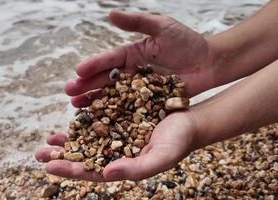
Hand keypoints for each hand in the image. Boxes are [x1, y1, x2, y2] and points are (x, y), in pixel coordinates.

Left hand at [35, 112, 196, 180]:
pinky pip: (98, 118)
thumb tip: (105, 174)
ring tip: (49, 136)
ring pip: (88, 138)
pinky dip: (84, 117)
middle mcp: (117, 152)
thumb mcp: (161, 157)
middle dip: (62, 156)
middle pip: (85, 157)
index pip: (93, 173)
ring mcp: (118, 134)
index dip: (71, 170)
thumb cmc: (179, 142)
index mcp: (123, 166)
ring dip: (69, 139)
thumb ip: (135, 169)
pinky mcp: (121, 116)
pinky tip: (72, 114)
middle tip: (39, 152)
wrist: (191, 120)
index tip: (49, 165)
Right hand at [66, 10, 218, 107]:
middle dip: (86, 85)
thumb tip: (110, 15)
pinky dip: (114, 114)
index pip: (109, 60)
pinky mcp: (148, 103)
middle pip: (105, 79)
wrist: (208, 62)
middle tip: (69, 92)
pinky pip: (129, 109)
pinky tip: (100, 119)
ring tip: (76, 106)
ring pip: (112, 96)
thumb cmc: (187, 41)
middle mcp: (130, 72)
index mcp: (131, 54)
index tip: (78, 71)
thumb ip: (137, 22)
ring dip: (94, 101)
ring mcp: (138, 90)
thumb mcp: (162, 26)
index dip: (94, 65)